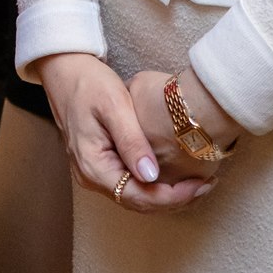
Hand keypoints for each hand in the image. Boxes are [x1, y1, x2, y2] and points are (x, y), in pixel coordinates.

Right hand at [37, 53, 215, 213]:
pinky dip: (156, 185)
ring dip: (167, 194)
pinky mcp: (102, 165)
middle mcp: (91, 177)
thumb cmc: (88, 82)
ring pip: (136, 197)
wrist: (64, 70)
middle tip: (207, 184)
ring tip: (198, 182)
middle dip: (175, 198)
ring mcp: (95, 173)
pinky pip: (131, 185)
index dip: (172, 197)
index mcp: (93, 166)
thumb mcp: (114, 105)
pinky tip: (175, 174)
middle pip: (139, 202)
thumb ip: (132, 141)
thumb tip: (151, 176)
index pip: (138, 197)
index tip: (200, 185)